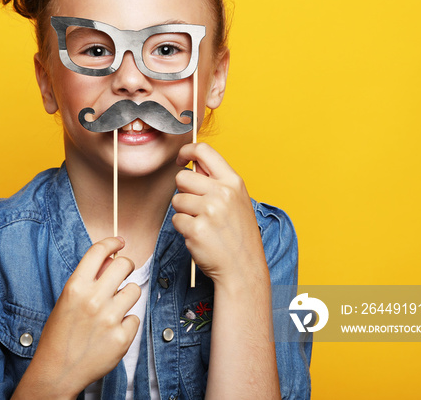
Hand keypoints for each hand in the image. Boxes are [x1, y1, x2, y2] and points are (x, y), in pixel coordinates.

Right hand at [13, 237, 140, 399]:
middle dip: (126, 266)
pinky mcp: (122, 337)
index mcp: (76, 286)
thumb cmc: (60, 333)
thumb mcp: (67, 300)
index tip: (119, 242)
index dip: (112, 242)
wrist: (58, 370)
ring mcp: (110, 318)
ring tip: (113, 308)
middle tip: (123, 273)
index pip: (99, 251)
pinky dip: (126, 323)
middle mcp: (93, 299)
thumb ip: (88, 279)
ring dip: (126, 296)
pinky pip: (134, 317)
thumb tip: (111, 259)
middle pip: (124, 265)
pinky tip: (112, 330)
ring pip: (134, 290)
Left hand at [172, 143, 269, 289]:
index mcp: (233, 182)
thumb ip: (216, 182)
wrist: (244, 269)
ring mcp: (209, 211)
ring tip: (202, 224)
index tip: (180, 160)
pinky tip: (199, 236)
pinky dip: (183, 229)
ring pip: (176, 200)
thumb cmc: (238, 235)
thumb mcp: (237, 201)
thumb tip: (193, 165)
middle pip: (182, 177)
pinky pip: (176, 220)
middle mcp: (222, 193)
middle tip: (196, 207)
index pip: (204, 150)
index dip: (186, 151)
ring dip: (183, 212)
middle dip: (183, 191)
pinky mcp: (196, 229)